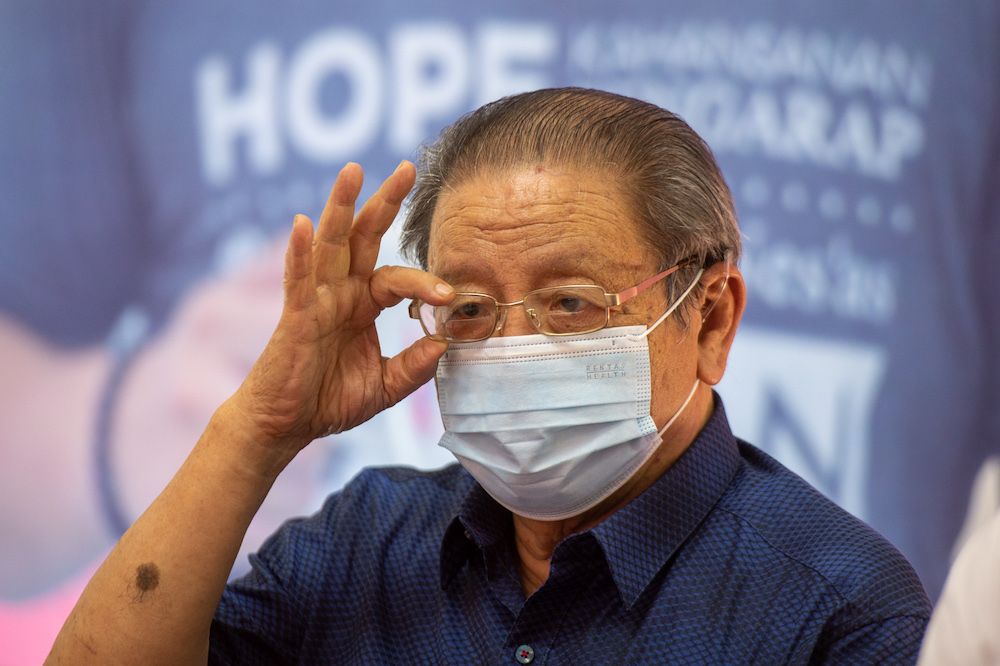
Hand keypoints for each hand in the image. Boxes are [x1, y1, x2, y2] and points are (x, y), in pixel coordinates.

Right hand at [226, 161, 451, 469]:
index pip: (398, 279)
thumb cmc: (328, 401)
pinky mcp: (294, 317)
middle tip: (406, 166)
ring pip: (329, 245)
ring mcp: (315, 300)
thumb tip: (445, 344)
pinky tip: (302, 224)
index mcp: (362, 304)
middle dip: (383, 202)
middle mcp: (340, 293)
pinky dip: (299, 252)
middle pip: (363, 237)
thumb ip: (413, 367)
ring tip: (353, 171)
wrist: (285, 427)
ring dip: (340, 206)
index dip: (425, 283)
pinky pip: (297, 280)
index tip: (451, 296)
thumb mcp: (384, 387)